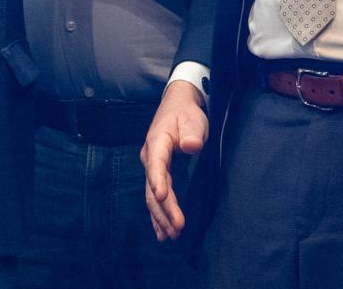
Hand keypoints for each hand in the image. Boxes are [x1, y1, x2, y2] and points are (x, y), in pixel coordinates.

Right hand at [140, 79, 207, 240]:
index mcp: (157, 143)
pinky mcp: (158, 175)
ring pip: (152, 197)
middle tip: (177, 228)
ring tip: (170, 236)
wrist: (177, 107)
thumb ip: (192, 133)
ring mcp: (152, 168)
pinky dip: (157, 215)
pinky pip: (154, 198)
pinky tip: (160, 231)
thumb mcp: (192, 120)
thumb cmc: (186, 114)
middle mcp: (150, 158)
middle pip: (153, 188)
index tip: (163, 197)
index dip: (158, 181)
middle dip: (163, 210)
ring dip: (160, 217)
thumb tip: (191, 145)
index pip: (156, 165)